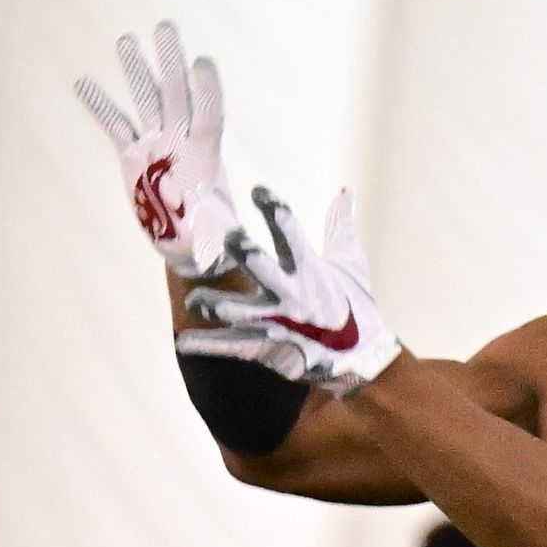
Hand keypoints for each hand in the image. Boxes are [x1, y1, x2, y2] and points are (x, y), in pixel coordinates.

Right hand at [75, 22, 236, 274]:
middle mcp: (181, 142)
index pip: (208, 115)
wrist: (191, 244)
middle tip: (165, 26)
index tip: (202, 61)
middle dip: (170, 61)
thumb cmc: (213, 241)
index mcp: (206, 157)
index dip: (206, 90)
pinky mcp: (134, 156)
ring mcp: (156, 145)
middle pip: (175, 94)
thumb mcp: (219, 239)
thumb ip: (220, 234)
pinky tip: (83, 82)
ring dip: (136, 70)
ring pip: (146, 100)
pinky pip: (116, 125)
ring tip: (125, 40)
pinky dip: (101, 106)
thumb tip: (224, 243)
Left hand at [177, 187, 401, 394]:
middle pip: (263, 268)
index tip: (258, 191)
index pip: (291, 232)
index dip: (274, 208)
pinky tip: (183, 341)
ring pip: (239, 311)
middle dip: (245, 252)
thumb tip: (346, 190)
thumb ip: (340, 226)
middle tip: (229, 236)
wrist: (362, 356)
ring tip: (193, 299)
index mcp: (310, 269)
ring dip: (215, 304)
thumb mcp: (351, 263)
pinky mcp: (268, 347)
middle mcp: (291, 294)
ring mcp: (277, 322)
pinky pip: (233, 346)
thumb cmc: (356, 306)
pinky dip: (207, 345)